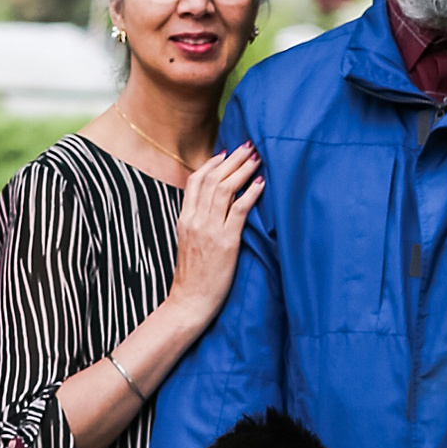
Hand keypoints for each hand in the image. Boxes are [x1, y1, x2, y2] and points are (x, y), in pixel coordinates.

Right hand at [168, 143, 262, 330]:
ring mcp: (210, 230)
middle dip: (232, 159)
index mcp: (185, 219)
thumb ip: (197, 223)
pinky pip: (239, 210)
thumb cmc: (193, 276)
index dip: (212, 163)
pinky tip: (261, 183)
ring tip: (258, 157)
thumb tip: (211, 207)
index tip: (226, 152)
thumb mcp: (188, 243)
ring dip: (243, 170)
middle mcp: (195, 220)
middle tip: (249, 145)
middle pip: (212, 179)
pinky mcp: (226, 242)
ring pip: (225, 189)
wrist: (189, 302)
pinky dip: (251, 193)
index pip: (196, 181)